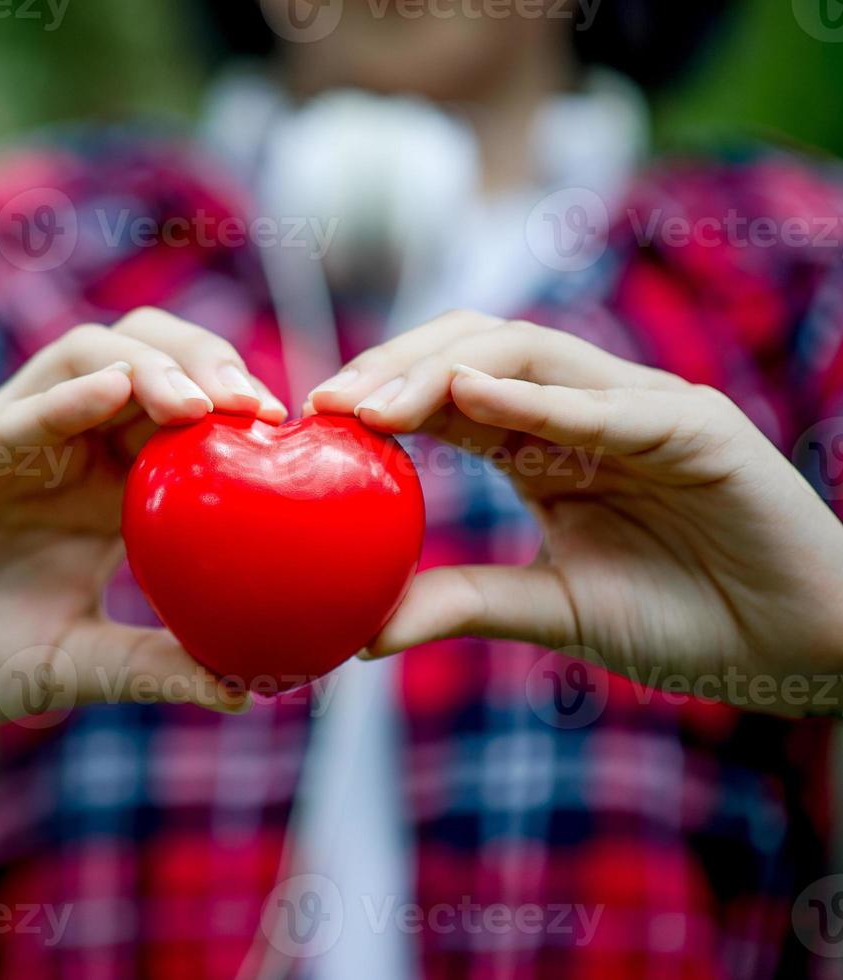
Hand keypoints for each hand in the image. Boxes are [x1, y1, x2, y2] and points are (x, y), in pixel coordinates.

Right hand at [0, 308, 286, 734]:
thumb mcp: (68, 667)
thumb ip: (148, 667)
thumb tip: (252, 690)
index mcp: (100, 493)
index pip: (183, 423)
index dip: (242, 418)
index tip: (301, 444)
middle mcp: (59, 450)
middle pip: (148, 365)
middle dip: (210, 367)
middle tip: (262, 412)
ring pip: (86, 358)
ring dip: (150, 367)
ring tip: (201, 403)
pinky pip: (8, 412)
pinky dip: (62, 399)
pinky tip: (113, 393)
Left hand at [307, 311, 842, 715]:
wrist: (798, 649)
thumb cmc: (683, 618)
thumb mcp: (553, 609)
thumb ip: (462, 602)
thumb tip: (359, 630)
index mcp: (544, 442)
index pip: (447, 392)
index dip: (378, 394)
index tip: (308, 422)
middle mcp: (583, 409)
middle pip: (472, 351)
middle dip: (393, 367)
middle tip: (325, 403)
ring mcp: (639, 408)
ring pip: (527, 352)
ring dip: (442, 369)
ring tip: (373, 401)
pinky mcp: (695, 426)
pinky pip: (606, 402)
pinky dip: (538, 397)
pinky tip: (470, 395)